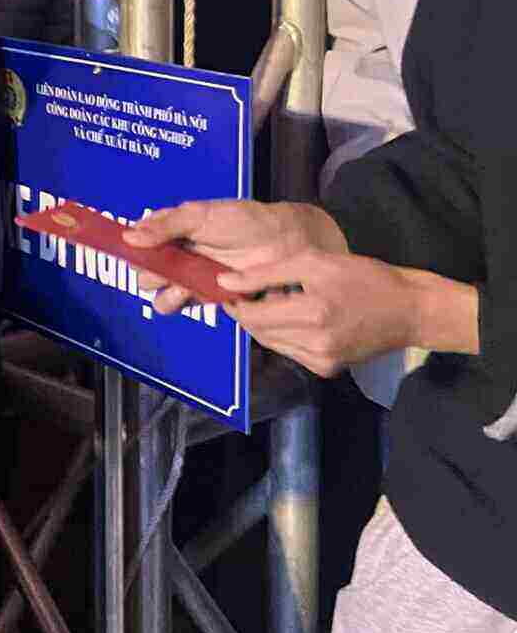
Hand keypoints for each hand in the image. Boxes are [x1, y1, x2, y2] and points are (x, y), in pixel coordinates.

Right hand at [125, 198, 347, 306]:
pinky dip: (181, 301)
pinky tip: (190, 294)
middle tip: (159, 271)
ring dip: (163, 291)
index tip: (126, 250)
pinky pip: (185, 305)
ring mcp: (195, 278)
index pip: (142, 240)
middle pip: (147, 271)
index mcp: (176, 231)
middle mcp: (182, 256)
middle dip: (148, 273)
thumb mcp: (202, 215)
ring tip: (178, 286)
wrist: (287, 243)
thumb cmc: (247, 222)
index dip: (132, 247)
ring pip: (162, 293)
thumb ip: (166, 225)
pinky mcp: (211, 298)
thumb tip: (129, 236)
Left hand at [186, 251, 474, 375]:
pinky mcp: (328, 369)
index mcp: (313, 313)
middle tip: (254, 294)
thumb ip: (265, 273)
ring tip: (279, 304)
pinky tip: (298, 320)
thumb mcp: (314, 262)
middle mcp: (316, 343)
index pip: (252, 317)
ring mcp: (323, 361)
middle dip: (249, 314)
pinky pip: (291, 353)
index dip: (236, 304)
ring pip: (272, 344)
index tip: (232, 290)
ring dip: (266, 325)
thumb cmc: (363, 277)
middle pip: (259, 332)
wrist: (408, 309)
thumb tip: (224, 282)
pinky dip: (285, 337)